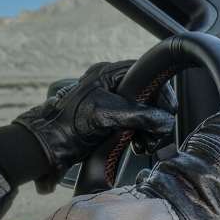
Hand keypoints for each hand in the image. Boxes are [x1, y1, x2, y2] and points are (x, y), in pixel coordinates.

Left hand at [14, 60, 175, 191]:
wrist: (50, 143)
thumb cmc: (70, 124)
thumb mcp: (108, 115)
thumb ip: (140, 115)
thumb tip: (165, 121)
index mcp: (108, 74)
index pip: (146, 74)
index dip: (161, 91)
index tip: (169, 109)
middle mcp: (111, 85)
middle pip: (148, 95)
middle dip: (156, 116)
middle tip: (158, 131)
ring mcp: (112, 103)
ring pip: (144, 112)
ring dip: (150, 129)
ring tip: (147, 144)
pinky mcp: (112, 120)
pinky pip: (136, 124)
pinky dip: (141, 136)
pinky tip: (139, 146)